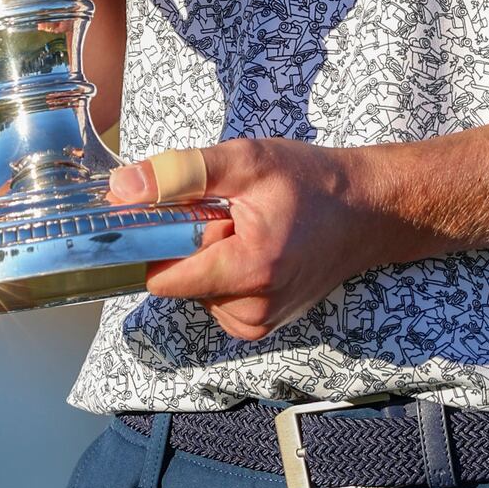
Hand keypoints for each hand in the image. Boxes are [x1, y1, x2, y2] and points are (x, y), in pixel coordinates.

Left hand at [106, 139, 389, 342]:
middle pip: (179, 282)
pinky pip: (217, 299)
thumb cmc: (310, 182)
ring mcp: (259, 324)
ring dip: (210, 258)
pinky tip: (257, 249)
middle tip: (232, 214)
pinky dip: (226, 273)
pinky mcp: (262, 326)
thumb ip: (179, 175)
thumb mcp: (245, 161)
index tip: (183, 211)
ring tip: (250, 230)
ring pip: (196, 291)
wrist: (367, 211)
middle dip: (192, 245)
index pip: (162, 277)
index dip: (161, 241)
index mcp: (247, 271)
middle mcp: (252, 311)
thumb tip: (121, 189)